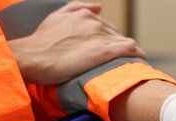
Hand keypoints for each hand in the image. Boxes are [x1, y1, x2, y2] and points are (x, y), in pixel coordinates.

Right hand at [9, 1, 145, 84]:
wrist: (34, 57)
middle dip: (120, 43)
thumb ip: (77, 8)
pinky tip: (141, 57)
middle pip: (116, 34)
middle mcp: (94, 22)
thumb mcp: (56, 17)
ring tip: (136, 58)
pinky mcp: (103, 51)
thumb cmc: (41, 41)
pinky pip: (127, 49)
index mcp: (84, 15)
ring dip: (130, 50)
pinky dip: (136, 52)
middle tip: (125, 55)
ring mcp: (100, 36)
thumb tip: (98, 7)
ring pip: (124, 41)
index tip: (113, 46)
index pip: (105, 26)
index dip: (110, 37)